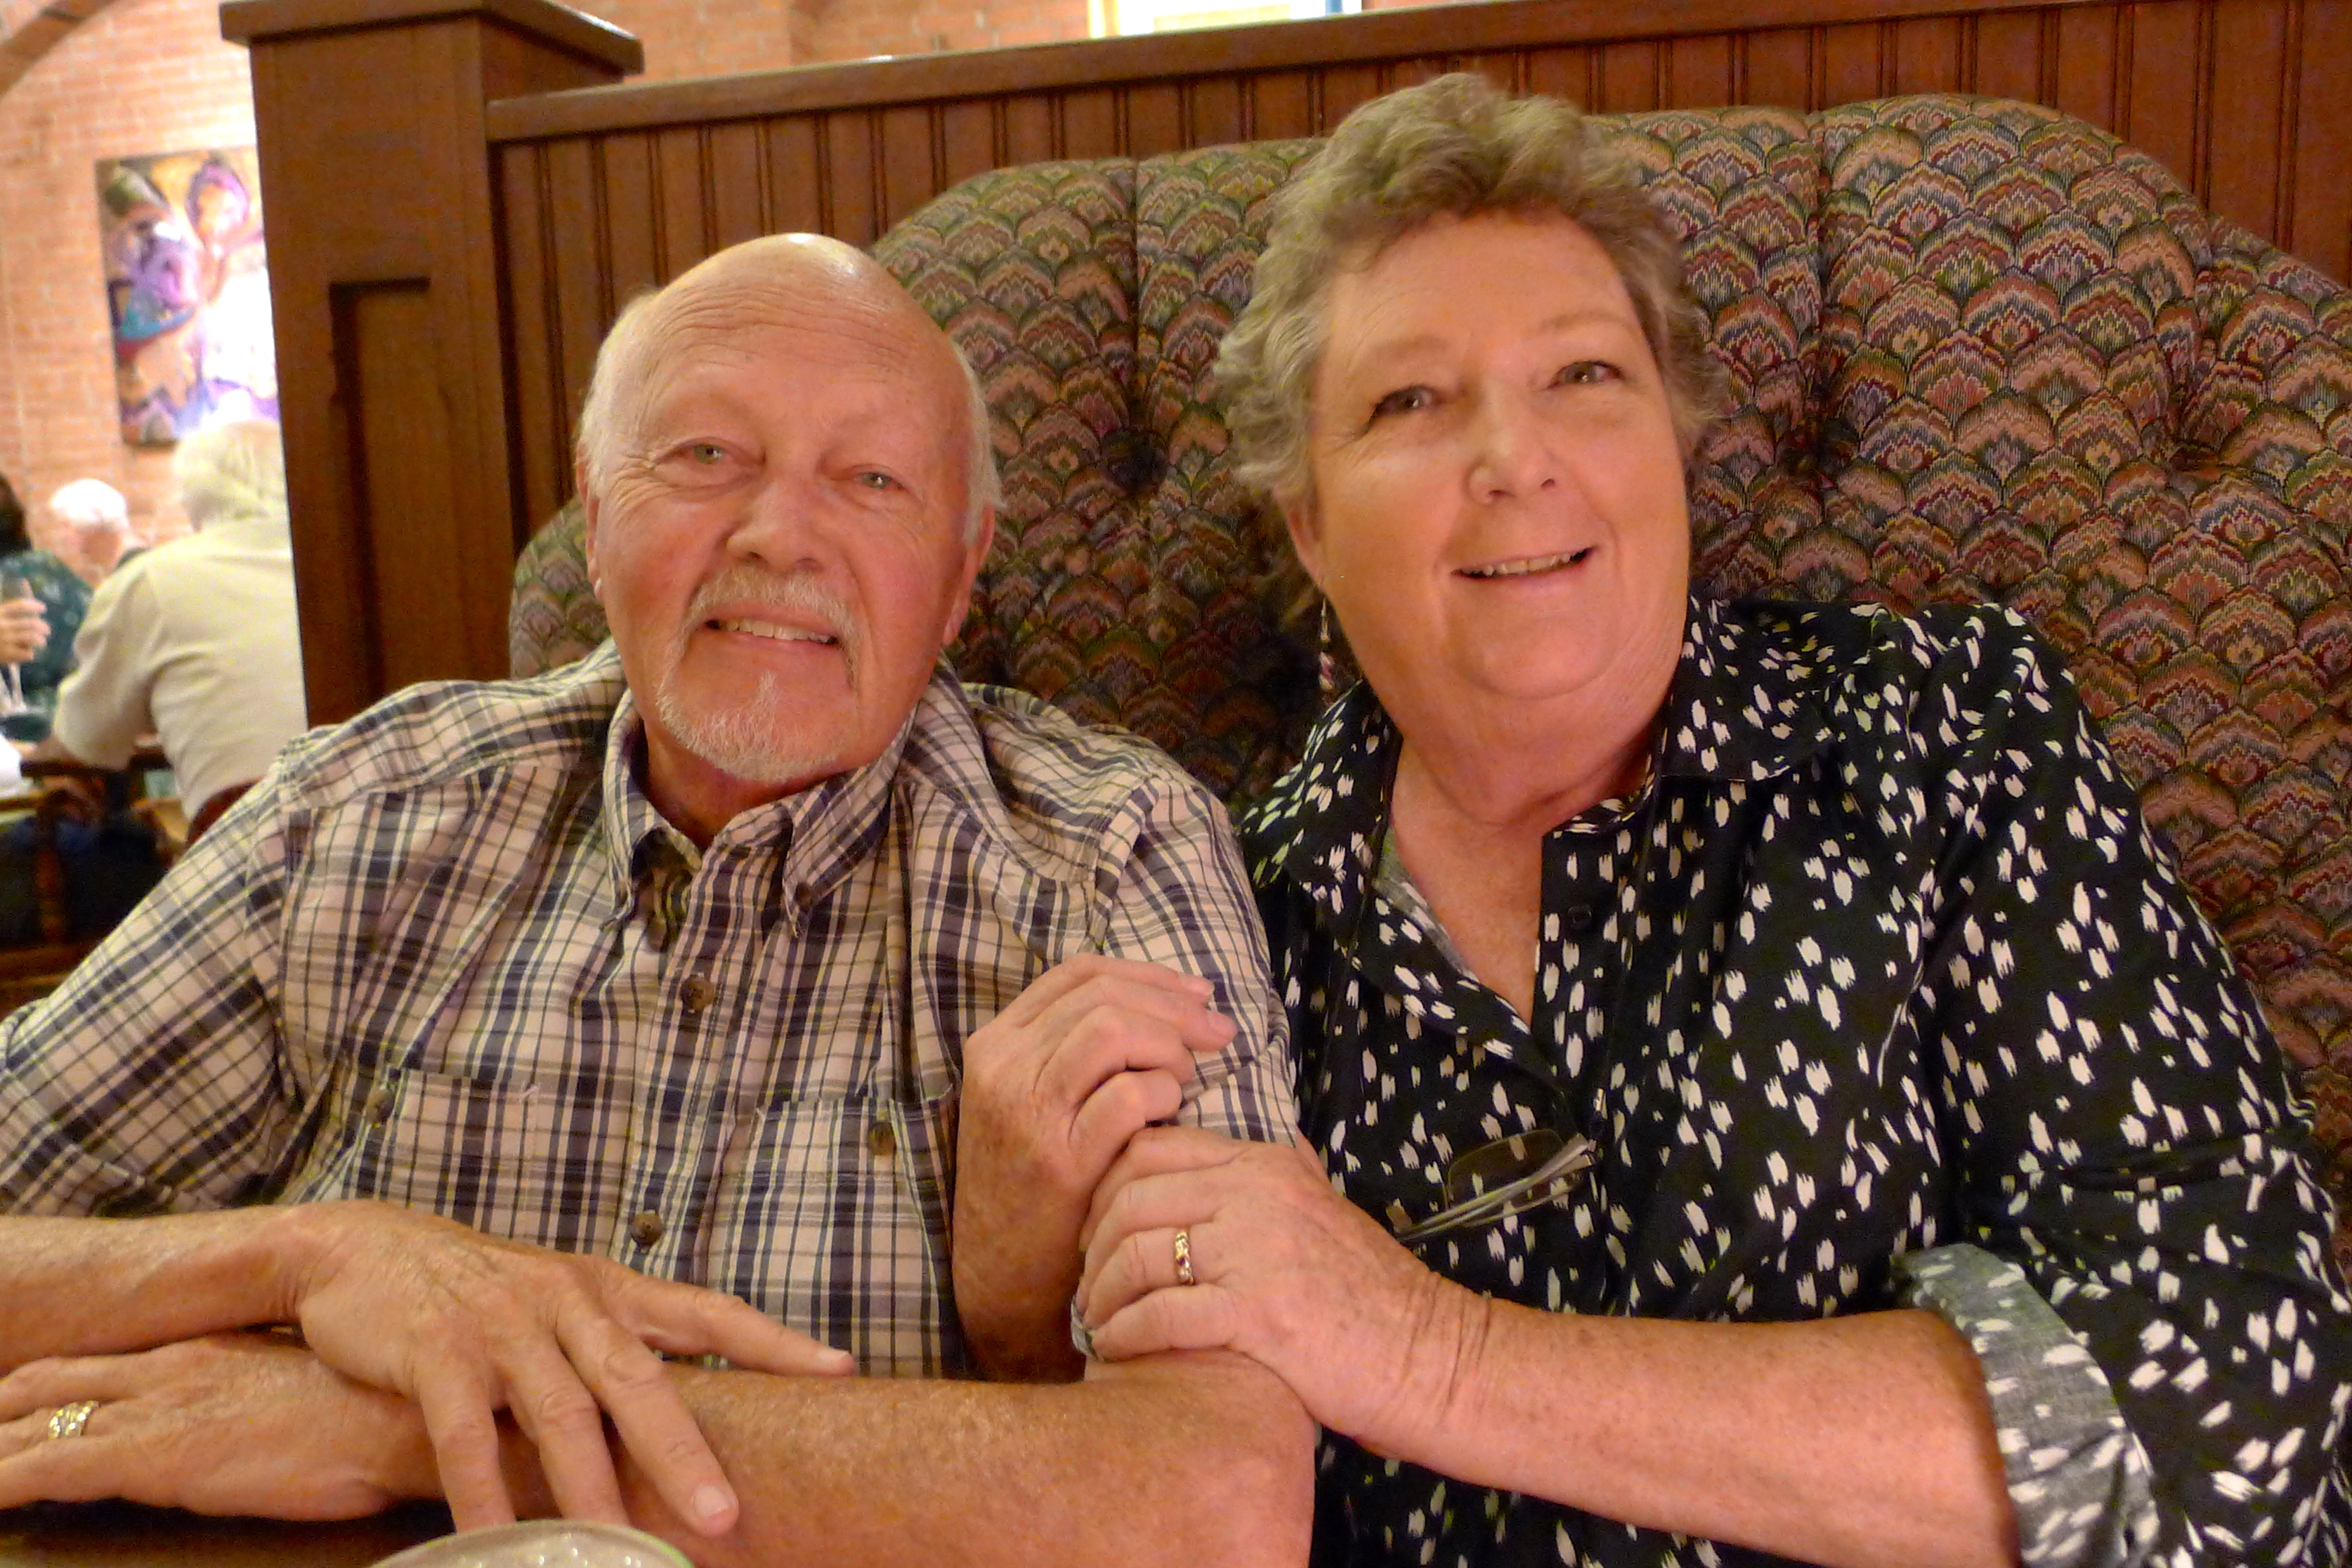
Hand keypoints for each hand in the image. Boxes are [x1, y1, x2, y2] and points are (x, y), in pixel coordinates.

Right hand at [0, 597, 46, 665]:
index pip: (20, 606)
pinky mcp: (5, 655)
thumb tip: (24, 586)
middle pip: (31, 623)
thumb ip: (6, 610)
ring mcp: (4, 640)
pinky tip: (30, 654)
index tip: (43, 608)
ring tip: (42, 642)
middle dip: (43, 627)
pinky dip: (30, 653)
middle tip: (46, 630)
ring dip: (40, 640)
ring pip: (32, 638)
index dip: (34, 606)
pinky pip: (27, 654)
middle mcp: (2, 625)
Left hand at [0, 1333, 432, 1518]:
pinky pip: (44, 1469)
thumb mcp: (298, 1393)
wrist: (398, 1418)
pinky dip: (0, 1483)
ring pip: (32, 1426)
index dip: (37, 1386)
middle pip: (47, 1386)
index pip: (92, 1367)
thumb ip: (253, 1399)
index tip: (7, 1403)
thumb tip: (242, 1419)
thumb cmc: (371, 1413)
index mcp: (200, 1355)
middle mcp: (164, 1372)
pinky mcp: (149, 1457)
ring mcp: (153, 1411)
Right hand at [276, 1201, 855, 1534]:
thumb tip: (697, 1399)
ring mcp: (504, 1324)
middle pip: (641, 1381)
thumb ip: (622, 1343)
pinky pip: (466, 1436)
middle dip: (685, 1454)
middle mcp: (569, 1300)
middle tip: (726, 1517)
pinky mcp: (437, 1350)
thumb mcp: (563, 1300)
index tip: (841, 1371)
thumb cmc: (481, 1289)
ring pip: (561, 1415)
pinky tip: (502, 1544)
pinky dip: (485, 1495)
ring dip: (591, 1491)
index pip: (711, 1313)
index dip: (776, 1342)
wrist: (362, 1248)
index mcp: (611, 1288)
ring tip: (617, 1553)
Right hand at [954, 955, 1237, 1379]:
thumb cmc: (1032, 1180)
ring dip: (1168, 1047)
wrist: (1000, 1273)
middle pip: (1104, 998)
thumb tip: (1169, 1003)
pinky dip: (1162, 1093)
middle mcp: (1003, 1066)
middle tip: (1218, 1033)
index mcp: (997, 1042)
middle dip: (1174, 1007)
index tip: (1197, 993)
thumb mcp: (1033, 1100)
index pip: (1080, 973)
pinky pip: (1127, 1096)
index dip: (1148, 975)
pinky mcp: (1057, 1160)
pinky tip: (1171, 1112)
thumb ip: (1074, 1050)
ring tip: (1186, 1077)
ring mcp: (1026, 1111)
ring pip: (1114, 1032)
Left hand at [1077, 1125, 1477, 1453]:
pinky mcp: (1258, 1315)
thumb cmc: (1369, 1292)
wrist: (1426, 1355)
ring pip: (1138, 1252)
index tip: (1095, 1228)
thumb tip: (1253, 1140)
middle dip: (1093, 1242)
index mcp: (1266, 1165)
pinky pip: (1162, 1314)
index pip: (1152, 1147)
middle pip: (1131, 1197)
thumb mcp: (1325, 1206)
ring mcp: (1257, 1253)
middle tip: (1086, 1280)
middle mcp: (1256, 1196)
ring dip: (1102, 1292)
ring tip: (1096, 1321)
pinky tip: (1117, 1349)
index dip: (1106, 1186)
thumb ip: (1283, 1171)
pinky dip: (1126, 1333)